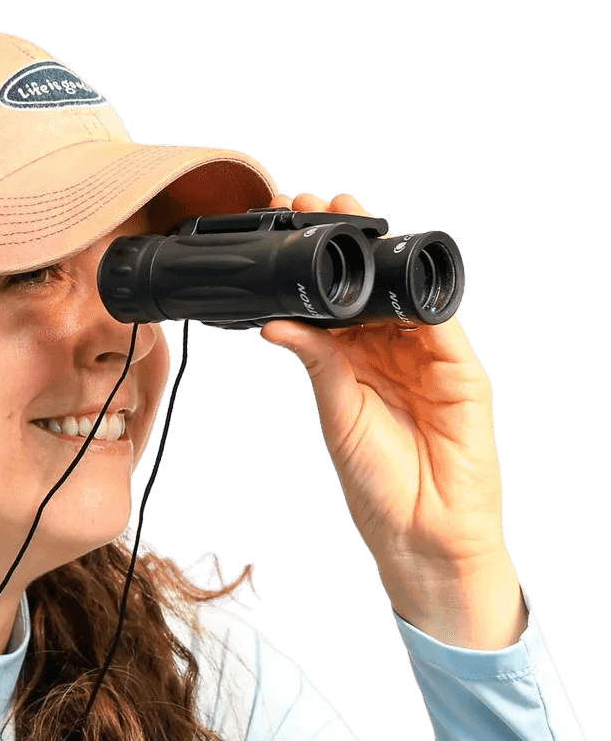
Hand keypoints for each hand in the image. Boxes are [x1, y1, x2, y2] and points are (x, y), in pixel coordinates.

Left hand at [260, 191, 525, 649]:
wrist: (422, 536)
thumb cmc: (381, 490)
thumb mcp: (338, 417)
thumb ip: (318, 364)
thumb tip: (278, 323)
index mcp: (361, 367)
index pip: (340, 306)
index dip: (318, 270)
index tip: (288, 231)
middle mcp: (397, 356)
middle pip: (372, 288)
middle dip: (345, 245)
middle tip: (311, 204)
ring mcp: (432, 360)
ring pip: (405, 295)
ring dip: (379, 255)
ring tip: (346, 217)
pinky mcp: (463, 372)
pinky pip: (439, 324)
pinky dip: (414, 298)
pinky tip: (389, 274)